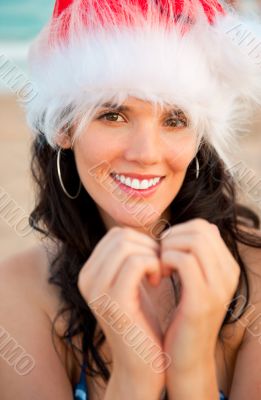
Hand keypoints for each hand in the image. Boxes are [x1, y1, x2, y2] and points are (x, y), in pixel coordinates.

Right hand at [77, 226, 167, 392]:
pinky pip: (136, 262)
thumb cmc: (141, 321)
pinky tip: (159, 281)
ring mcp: (97, 289)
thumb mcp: (130, 284)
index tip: (154, 260)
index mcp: (89, 273)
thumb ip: (128, 259)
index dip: (141, 241)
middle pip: (121, 236)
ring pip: (127, 245)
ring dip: (152, 254)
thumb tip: (140, 232)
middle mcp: (87, 278)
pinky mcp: (114, 301)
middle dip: (148, 246)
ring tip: (160, 274)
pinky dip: (154, 264)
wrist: (142, 364)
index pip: (115, 235)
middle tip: (160, 266)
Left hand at [160, 218, 239, 371]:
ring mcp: (218, 287)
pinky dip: (165, 261)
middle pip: (199, 230)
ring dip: (168, 248)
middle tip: (159, 256)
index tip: (165, 249)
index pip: (203, 227)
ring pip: (193, 241)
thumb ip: (198, 255)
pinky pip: (184, 261)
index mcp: (228, 267)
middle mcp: (229, 274)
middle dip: (172, 237)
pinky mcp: (202, 300)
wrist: (186, 358)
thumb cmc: (184, 316)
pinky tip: (159, 275)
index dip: (178, 231)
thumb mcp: (196, 281)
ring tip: (159, 266)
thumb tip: (201, 227)